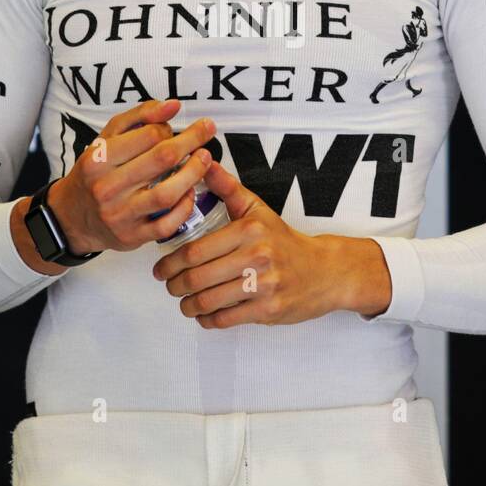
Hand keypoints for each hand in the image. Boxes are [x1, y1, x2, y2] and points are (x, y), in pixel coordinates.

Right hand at [49, 99, 215, 253]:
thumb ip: (139, 118)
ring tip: (205, 159)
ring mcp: (120, 215)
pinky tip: (190, 193)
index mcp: (99, 159)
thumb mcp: (106, 139)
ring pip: (166, 194)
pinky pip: (166, 225)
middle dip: (192, 141)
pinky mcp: (132, 237)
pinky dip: (184, 208)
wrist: (71, 217)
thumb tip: (172, 105)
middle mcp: (107, 187)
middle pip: (161, 160)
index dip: (168, 128)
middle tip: (207, 130)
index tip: (174, 129)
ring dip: (193, 173)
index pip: (147, 135)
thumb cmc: (95, 174)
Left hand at [151, 158, 345, 327]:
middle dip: (175, 285)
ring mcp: (263, 285)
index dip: (170, 263)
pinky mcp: (269, 310)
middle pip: (197, 278)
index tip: (160, 268)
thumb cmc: (285, 242)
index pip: (195, 250)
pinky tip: (204, 315)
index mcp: (249, 231)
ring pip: (209, 301)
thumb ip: (228, 189)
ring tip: (184, 303)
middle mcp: (257, 257)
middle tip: (169, 286)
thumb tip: (205, 164)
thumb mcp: (257, 210)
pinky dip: (208, 320)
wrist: (325, 271)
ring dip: (188, 306)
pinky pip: (226, 319)